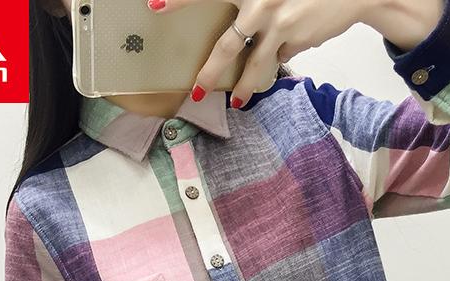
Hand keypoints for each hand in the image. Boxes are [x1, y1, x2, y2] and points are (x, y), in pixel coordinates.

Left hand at [148, 0, 370, 105]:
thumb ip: (254, 5)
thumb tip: (243, 33)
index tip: (154, 6)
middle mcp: (260, 1)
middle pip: (227, 46)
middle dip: (210, 73)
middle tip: (198, 93)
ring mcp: (278, 24)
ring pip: (254, 66)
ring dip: (246, 88)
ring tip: (241, 102)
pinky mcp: (295, 40)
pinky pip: (279, 58)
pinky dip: (281, 57)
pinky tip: (290, 46)